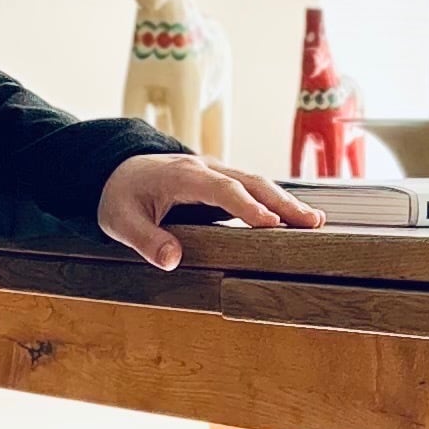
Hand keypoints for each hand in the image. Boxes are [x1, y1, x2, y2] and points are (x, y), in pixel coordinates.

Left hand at [97, 149, 323, 273]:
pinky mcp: (219, 181)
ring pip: (256, 183)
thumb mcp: (121, 221)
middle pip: (251, 182)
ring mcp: (215, 172)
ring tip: (314, 222)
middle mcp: (205, 169)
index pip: (222, 190)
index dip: (247, 206)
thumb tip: (172, 260)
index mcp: (183, 176)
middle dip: (282, 202)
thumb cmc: (119, 195)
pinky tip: (293, 218)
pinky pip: (251, 189)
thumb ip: (146, 240)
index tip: (271, 223)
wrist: (113, 168)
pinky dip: (273, 201)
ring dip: (285, 201)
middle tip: (312, 223)